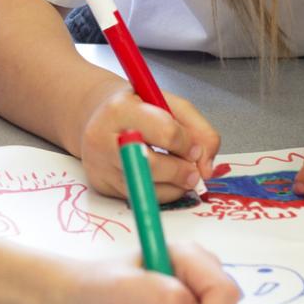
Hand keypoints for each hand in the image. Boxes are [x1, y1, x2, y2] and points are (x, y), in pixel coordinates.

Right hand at [75, 80, 218, 202]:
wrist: (97, 115)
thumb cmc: (138, 108)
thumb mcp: (170, 104)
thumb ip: (199, 130)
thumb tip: (207, 168)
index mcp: (120, 108)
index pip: (165, 132)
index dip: (188, 144)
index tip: (195, 148)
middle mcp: (102, 137)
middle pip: (152, 166)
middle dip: (181, 172)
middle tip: (194, 172)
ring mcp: (99, 164)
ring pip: (146, 188)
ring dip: (173, 187)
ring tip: (180, 175)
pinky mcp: (101, 185)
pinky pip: (139, 198)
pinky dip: (159, 193)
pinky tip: (162, 180)